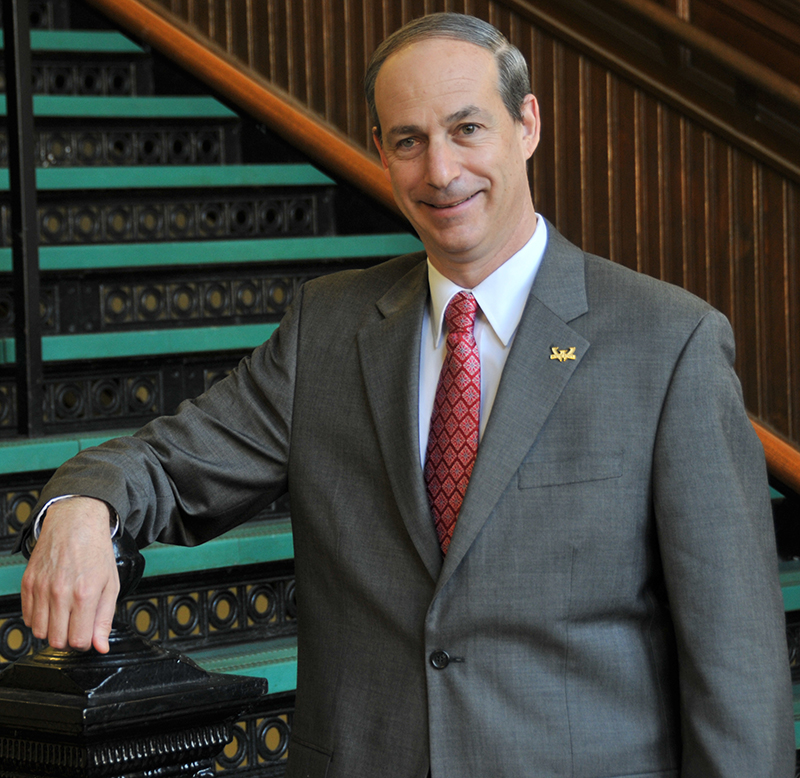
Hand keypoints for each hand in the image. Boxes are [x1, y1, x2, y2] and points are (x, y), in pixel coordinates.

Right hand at [20, 496, 118, 652]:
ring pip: (39, 632)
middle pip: (57, 640)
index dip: (85, 643)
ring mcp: (41, 588)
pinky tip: (52, 608)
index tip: (88, 635)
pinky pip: (27, 617)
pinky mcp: (28, 584)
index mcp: (84, 594)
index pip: (78, 640)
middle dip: (69, 639)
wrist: (75, 524)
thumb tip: (101, 646)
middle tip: (77, 626)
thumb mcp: (111, 584)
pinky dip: (39, 619)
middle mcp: (60, 593)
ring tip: (65, 616)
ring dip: (53, 630)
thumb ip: (105, 618)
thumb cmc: (95, 552)